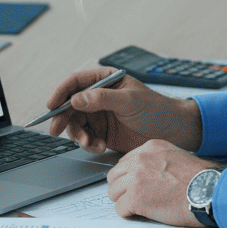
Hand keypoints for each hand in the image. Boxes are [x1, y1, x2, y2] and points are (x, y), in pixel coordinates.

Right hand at [44, 68, 202, 153]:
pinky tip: (99, 146)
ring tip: (89, 143)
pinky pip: (86, 138)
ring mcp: (100, 116)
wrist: (174, 132)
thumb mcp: (130, 101)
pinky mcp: (103, 133)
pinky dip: (88, 144)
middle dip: (63, 118)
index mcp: (105, 81)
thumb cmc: (157, 109)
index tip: (52, 106)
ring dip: (78, 135)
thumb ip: (102, 98)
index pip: (75, 82)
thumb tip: (76, 99)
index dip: (61, 93)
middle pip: (70, 105)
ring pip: (76, 124)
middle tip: (57, 130)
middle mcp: (99, 97)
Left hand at [106, 139, 216, 227]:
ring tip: (141, 208)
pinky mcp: (136, 198)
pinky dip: (130, 214)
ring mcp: (136, 178)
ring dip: (125, 202)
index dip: (130, 177)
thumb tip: (146, 175)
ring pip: (113, 192)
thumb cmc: (202, 180)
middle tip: (136, 199)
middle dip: (123, 189)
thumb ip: (158, 161)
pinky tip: (144, 214)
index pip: (125, 162)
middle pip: (114, 176)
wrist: (211, 192)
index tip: (139, 186)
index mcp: (150, 148)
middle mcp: (140, 159)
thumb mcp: (178, 158)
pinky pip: (119, 209)